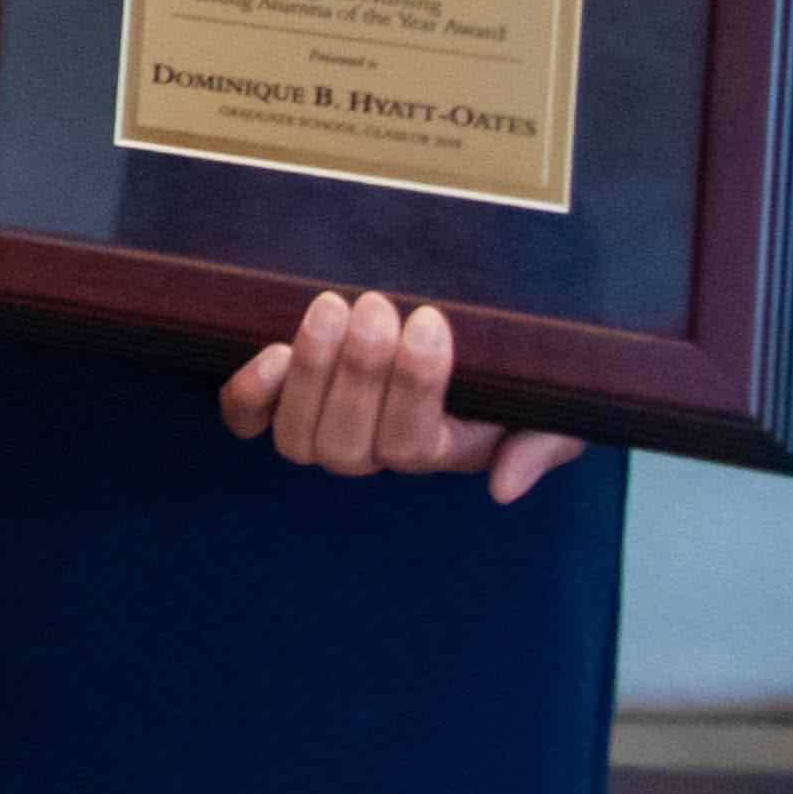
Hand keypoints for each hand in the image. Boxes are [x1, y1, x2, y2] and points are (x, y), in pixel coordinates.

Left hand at [216, 289, 584, 503]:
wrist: (459, 334)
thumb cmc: (505, 373)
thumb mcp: (546, 408)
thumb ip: (539, 446)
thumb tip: (503, 487)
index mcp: (434, 450)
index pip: (412, 444)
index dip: (415, 386)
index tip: (430, 319)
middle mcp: (370, 449)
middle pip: (348, 444)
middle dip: (361, 373)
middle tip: (378, 306)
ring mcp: (318, 426)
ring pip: (298, 436)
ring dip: (312, 370)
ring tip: (334, 307)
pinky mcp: (274, 399)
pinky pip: (246, 418)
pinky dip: (252, 392)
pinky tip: (275, 350)